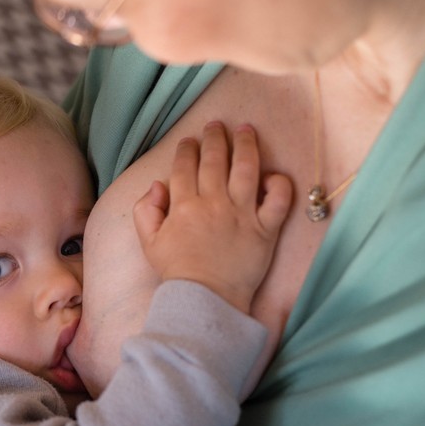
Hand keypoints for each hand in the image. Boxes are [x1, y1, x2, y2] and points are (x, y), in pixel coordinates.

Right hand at [133, 123, 291, 312]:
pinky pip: (277, 200)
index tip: (190, 140)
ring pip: (246, 168)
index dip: (187, 148)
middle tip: (217, 126)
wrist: (206, 299)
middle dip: (215, 137)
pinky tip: (273, 176)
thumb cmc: (177, 272)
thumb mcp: (149, 243)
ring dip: (246, 145)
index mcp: (184, 206)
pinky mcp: (265, 229)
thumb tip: (157, 186)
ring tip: (246, 130)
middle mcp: (213, 203)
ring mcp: (241, 214)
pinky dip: (278, 184)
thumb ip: (146, 211)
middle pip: (215, 159)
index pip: (184, 166)